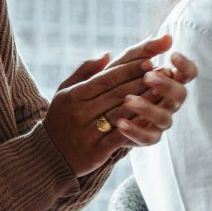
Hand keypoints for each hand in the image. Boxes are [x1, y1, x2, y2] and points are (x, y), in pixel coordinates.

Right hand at [41, 35, 176, 172]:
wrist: (47, 157)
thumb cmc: (60, 119)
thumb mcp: (65, 92)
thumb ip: (85, 71)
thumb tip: (108, 53)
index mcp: (74, 95)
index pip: (106, 78)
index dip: (129, 69)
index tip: (150, 60)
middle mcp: (80, 112)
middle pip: (117, 94)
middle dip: (142, 82)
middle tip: (164, 72)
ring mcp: (87, 132)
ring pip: (121, 113)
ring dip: (144, 102)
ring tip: (163, 93)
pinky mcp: (95, 151)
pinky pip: (119, 137)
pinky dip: (135, 128)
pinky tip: (151, 120)